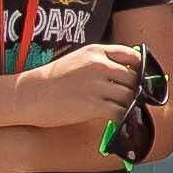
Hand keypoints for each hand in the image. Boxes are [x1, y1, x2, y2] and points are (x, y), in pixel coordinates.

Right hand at [12, 42, 143, 126]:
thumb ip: (101, 62)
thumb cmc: (52, 79)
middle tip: (137, 99)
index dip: (142, 68)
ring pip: (129, 96)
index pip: (132, 56)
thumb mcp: (78, 59)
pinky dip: (123, 117)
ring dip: (131, 105)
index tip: (143, 78)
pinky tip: (120, 120)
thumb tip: (126, 73)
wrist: (29, 95)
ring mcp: (97, 85)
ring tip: (127, 110)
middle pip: (133, 78)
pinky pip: (119, 112)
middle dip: (137, 90)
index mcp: (96, 51)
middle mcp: (99, 65)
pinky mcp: (93, 105)